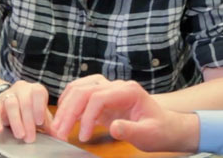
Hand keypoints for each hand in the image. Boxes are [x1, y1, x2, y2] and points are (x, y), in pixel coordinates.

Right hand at [0, 80, 51, 142]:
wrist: (10, 99)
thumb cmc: (30, 108)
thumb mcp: (40, 114)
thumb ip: (50, 124)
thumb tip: (59, 136)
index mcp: (36, 89)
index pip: (38, 92)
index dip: (39, 107)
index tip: (39, 122)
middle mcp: (22, 88)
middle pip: (25, 102)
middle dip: (28, 121)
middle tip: (30, 137)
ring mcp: (8, 94)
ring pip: (11, 104)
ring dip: (16, 121)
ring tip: (20, 135)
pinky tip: (0, 129)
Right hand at [53, 80, 198, 151]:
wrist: (165, 127)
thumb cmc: (159, 130)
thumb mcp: (149, 134)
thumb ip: (132, 130)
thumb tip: (114, 127)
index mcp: (128, 91)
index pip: (98, 96)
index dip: (87, 116)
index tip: (83, 137)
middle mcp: (116, 85)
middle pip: (84, 90)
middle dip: (69, 111)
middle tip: (59, 133)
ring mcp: (108, 89)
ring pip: (79, 88)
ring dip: (65, 106)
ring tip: (57, 127)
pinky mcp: (102, 98)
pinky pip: (80, 95)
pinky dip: (69, 105)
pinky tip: (63, 119)